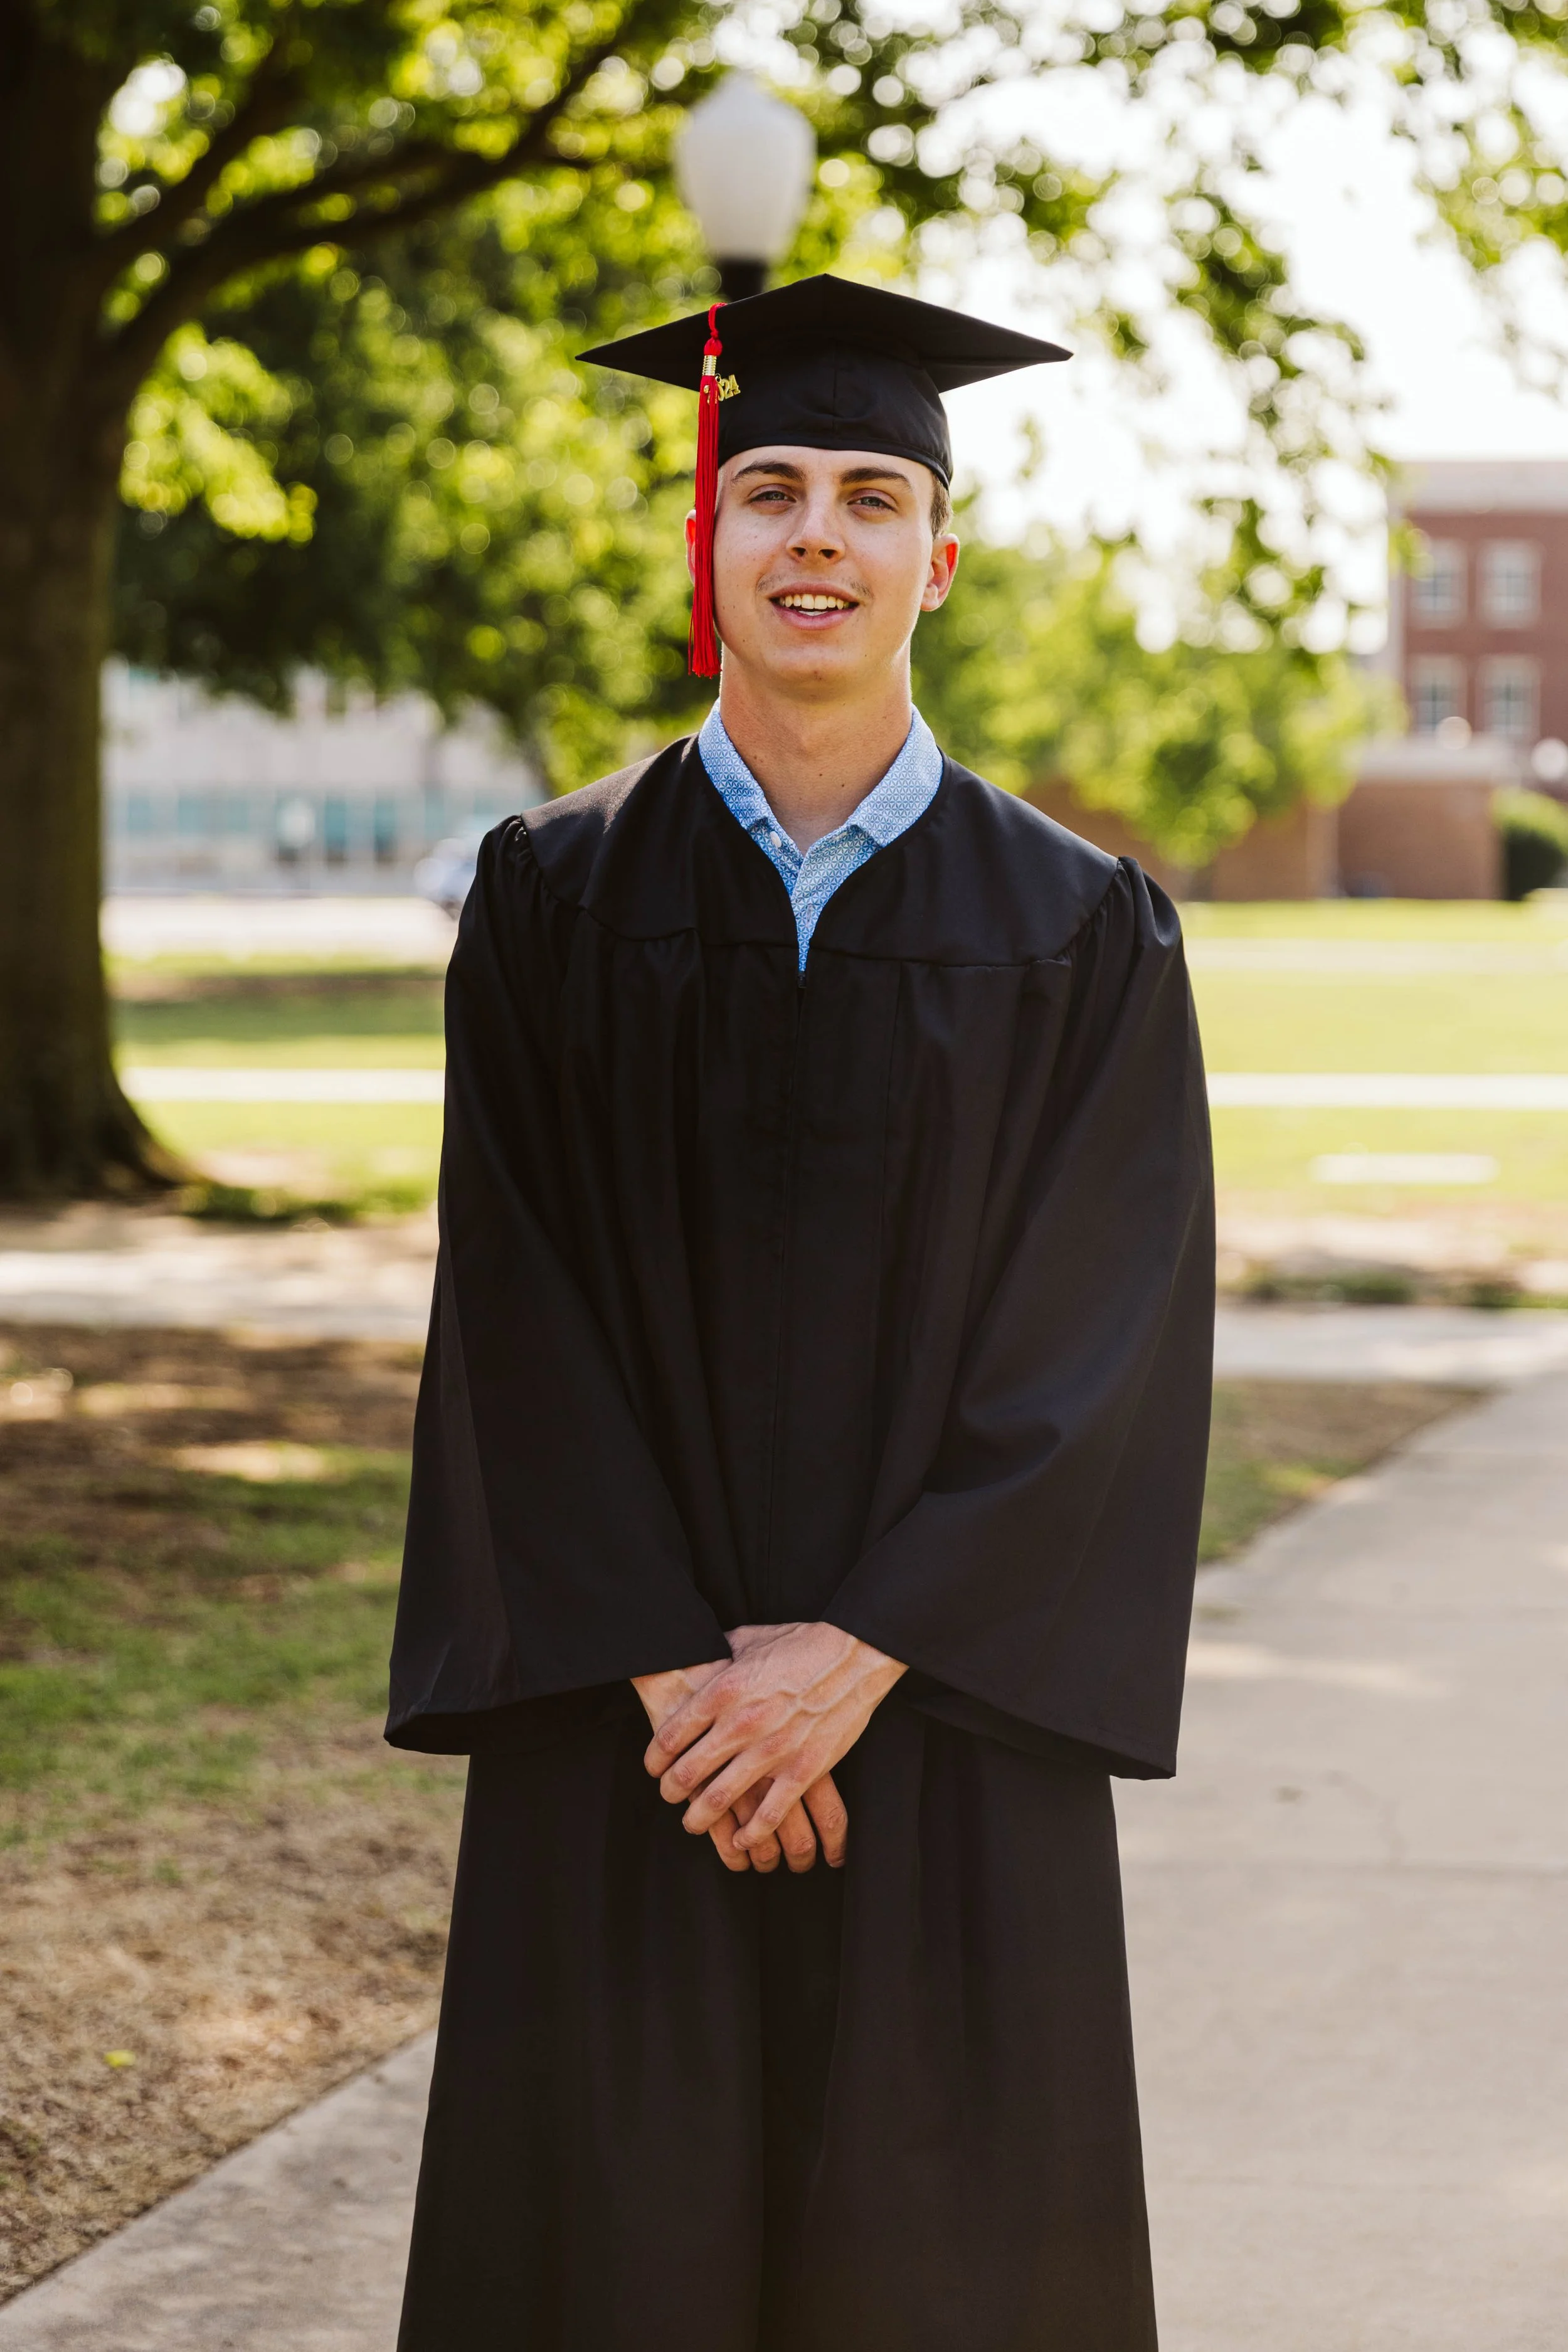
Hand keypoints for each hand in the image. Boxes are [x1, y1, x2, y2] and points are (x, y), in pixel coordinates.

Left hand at [643, 1622, 904, 1858]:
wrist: (854, 1654)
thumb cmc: (800, 1644)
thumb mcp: (749, 1639)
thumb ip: (718, 1653)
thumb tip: (695, 1654)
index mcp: (723, 1690)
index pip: (671, 1736)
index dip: (655, 1759)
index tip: (654, 1769)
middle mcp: (741, 1723)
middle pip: (688, 1772)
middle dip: (671, 1792)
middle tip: (669, 1797)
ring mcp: (772, 1750)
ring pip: (720, 1799)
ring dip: (699, 1818)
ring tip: (693, 1823)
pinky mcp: (803, 1770)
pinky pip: (769, 1815)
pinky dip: (750, 1834)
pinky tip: (741, 1839)